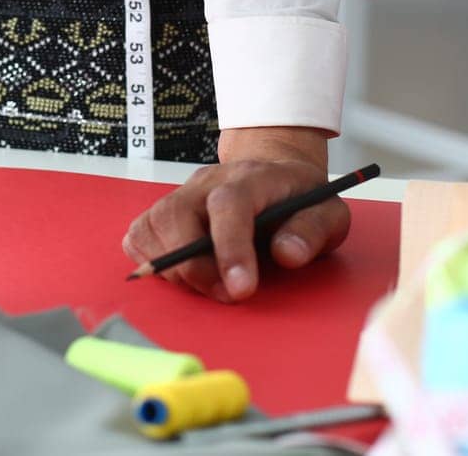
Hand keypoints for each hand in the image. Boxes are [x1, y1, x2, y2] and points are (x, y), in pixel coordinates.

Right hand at [122, 126, 346, 301]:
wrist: (273, 173)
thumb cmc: (299, 199)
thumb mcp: (328, 213)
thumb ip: (312, 231)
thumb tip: (286, 254)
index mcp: (251, 177)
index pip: (229, 204)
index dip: (230, 249)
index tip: (241, 290)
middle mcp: (207, 180)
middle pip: (178, 217)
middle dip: (198, 269)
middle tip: (229, 294)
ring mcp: (180, 193)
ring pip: (153, 227)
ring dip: (176, 269)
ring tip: (210, 284)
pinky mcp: (162, 210)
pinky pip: (138, 235)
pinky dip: (151, 260)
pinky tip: (184, 272)